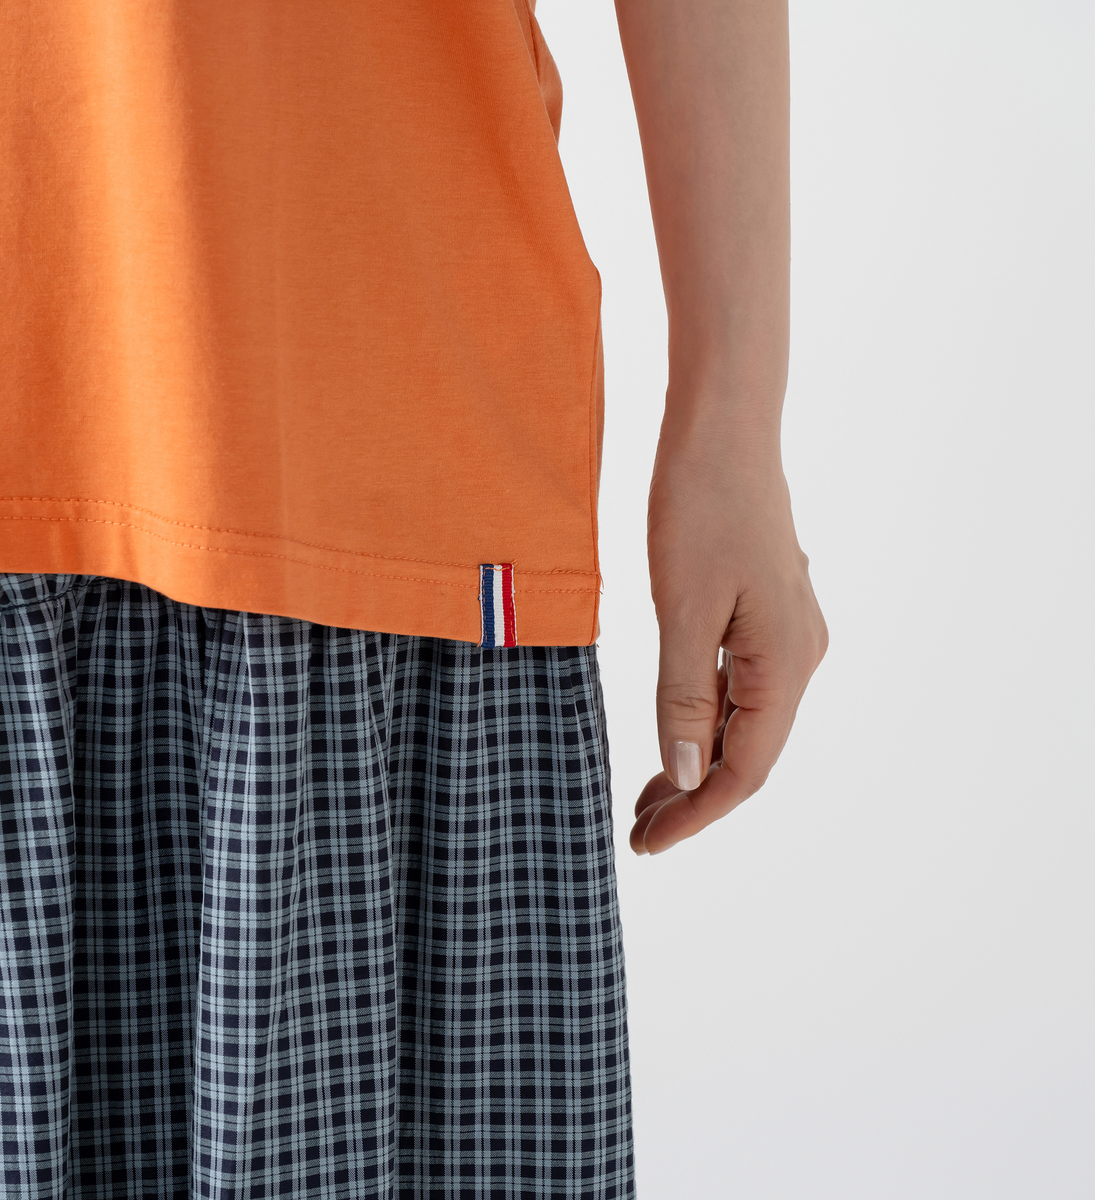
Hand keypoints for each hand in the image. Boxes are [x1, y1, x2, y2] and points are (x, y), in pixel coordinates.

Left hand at [630, 415, 828, 854]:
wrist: (724, 430)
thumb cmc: (702, 509)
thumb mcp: (684, 611)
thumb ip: (686, 699)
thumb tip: (690, 778)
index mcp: (787, 664)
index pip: (745, 770)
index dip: (696, 815)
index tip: (646, 843)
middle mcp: (799, 656)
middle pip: (750, 753)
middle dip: (694, 797)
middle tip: (637, 828)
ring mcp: (787, 635)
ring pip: (744, 722)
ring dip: (697, 761)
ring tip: (647, 794)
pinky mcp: (766, 614)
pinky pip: (739, 687)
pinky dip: (704, 719)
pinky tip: (674, 731)